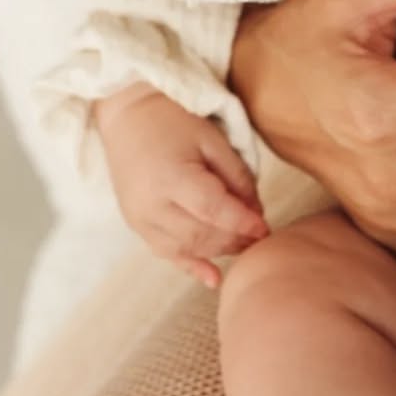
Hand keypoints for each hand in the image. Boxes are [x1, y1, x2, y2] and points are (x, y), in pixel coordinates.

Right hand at [95, 85, 267, 286]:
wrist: (129, 116)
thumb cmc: (174, 121)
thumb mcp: (212, 139)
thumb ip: (236, 176)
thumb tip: (256, 213)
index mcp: (170, 177)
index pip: (213, 210)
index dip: (242, 222)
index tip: (266, 228)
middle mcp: (151, 204)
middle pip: (200, 234)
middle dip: (234, 239)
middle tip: (260, 237)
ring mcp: (139, 218)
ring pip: (185, 248)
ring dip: (218, 250)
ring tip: (244, 246)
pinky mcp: (136, 225)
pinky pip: (165, 253)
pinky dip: (191, 266)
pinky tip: (214, 278)